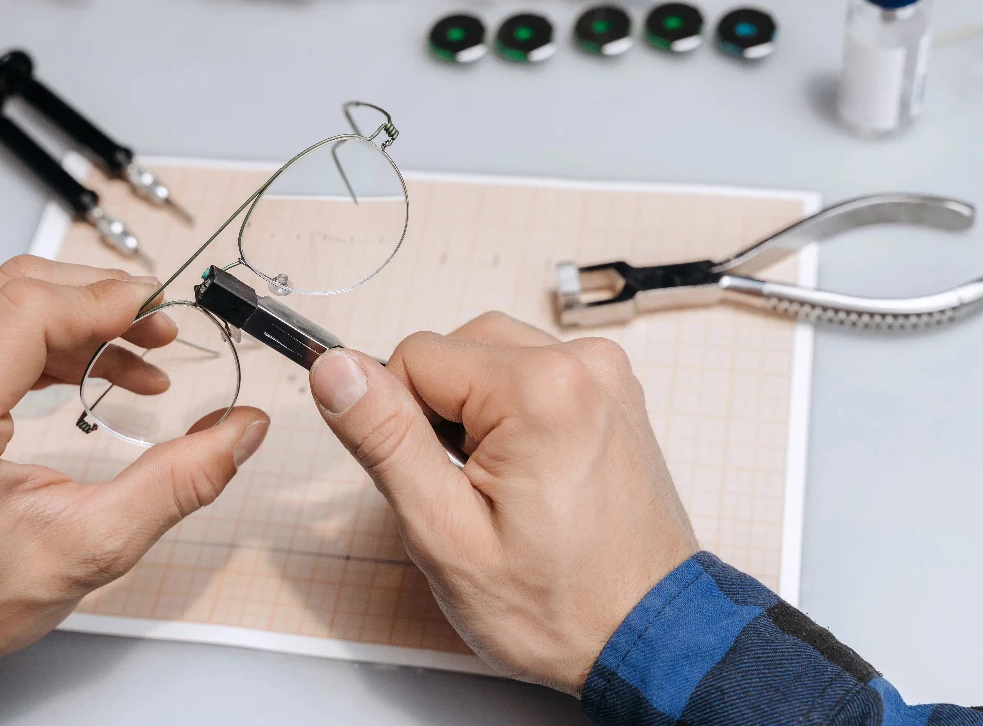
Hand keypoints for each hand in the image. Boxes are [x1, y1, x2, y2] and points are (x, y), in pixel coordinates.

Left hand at [0, 255, 269, 667]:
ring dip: (82, 317)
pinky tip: (100, 367)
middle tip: (165, 330)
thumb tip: (242, 429)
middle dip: (104, 300)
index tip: (166, 314)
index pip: (27, 313)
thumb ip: (178, 481)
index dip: (107, 301)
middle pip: (17, 290)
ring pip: (2, 300)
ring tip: (145, 354)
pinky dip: (50, 337)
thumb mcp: (90, 548)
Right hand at [308, 312, 696, 695]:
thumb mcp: (445, 532)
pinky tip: (530, 471)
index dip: (402, 421)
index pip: (413, 356)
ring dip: (476, 412)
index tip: (438, 480)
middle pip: (455, 347)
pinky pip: (532, 372)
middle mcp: (583, 362)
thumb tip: (335, 370)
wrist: (646, 634)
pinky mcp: (613, 390)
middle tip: (470, 489)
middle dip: (441, 414)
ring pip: (490, 356)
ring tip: (502, 484)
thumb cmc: (558, 603)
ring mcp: (606, 373)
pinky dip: (513, 412)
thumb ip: (385, 438)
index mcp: (541, 388)